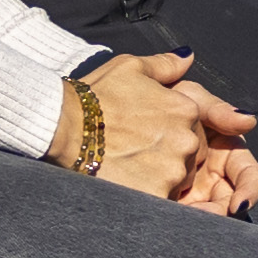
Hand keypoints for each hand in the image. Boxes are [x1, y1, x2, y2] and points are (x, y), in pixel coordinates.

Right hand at [63, 51, 257, 207]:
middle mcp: (187, 139)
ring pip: (177, 181)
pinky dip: (145, 195)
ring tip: (126, 166)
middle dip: (169, 157)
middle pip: (191, 158)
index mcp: (185, 109)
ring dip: (159, 178)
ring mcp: (173, 168)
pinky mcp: (156, 193)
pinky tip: (124, 183)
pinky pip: (160, 200)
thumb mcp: (130, 68)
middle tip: (133, 151)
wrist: (62, 124)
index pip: (195, 130)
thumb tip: (188, 57)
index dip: (170, 135)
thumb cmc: (94, 96)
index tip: (144, 134)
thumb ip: (165, 65)